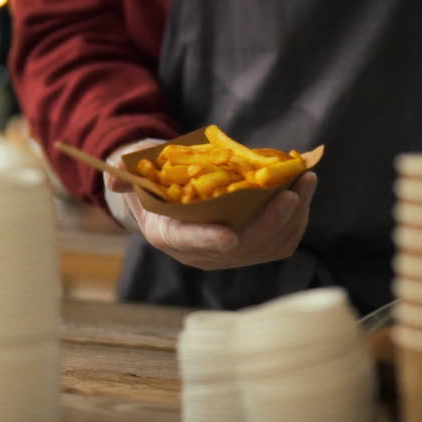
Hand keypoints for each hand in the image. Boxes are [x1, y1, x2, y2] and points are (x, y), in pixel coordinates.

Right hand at [104, 140, 317, 270]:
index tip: (231, 235)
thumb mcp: (132, 170)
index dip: (208, 241)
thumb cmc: (151, 179)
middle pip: (240, 248)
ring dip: (293, 217)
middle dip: (270, 221)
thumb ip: (124, 172)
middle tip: (292, 192)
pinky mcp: (251, 245)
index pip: (189, 243)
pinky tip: (304, 191)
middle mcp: (201, 251)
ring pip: (267, 246)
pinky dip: (296, 219)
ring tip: (306, 181)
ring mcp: (228, 252)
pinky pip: (279, 242)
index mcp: (170, 234)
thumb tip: (114, 179)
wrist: (168, 194)